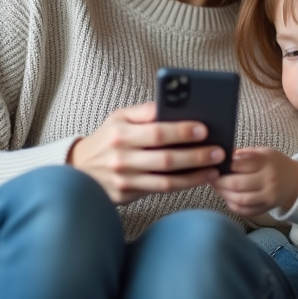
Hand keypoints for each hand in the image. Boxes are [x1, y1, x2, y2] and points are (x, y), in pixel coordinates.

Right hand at [68, 101, 220, 203]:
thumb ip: (144, 111)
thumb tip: (173, 104)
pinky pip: (161, 190)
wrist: (79, 169)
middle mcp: (121, 157)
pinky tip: (200, 178)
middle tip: (218, 150)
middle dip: (196, 154)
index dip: (182, 131)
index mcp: (120, 132)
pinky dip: (184, 185)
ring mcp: (124, 178)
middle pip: (165, 158)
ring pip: (166, 179)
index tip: (204, 128)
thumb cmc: (108, 138)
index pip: (157, 131)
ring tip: (215, 167)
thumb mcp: (119, 118)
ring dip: (195, 173)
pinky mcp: (127, 194)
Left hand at [210, 147, 297, 217]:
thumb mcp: (262, 152)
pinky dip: (233, 205)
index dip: (222, 167)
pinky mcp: (266, 208)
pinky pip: (245, 211)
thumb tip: (220, 159)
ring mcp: (268, 197)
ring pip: (240, 200)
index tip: (212, 166)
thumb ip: (243, 155)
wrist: (296, 181)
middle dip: (219, 182)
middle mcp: (268, 180)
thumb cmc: (275, 163)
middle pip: (236, 184)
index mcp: (265, 162)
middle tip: (211, 178)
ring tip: (218, 188)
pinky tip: (228, 198)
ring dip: (224, 195)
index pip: (238, 165)